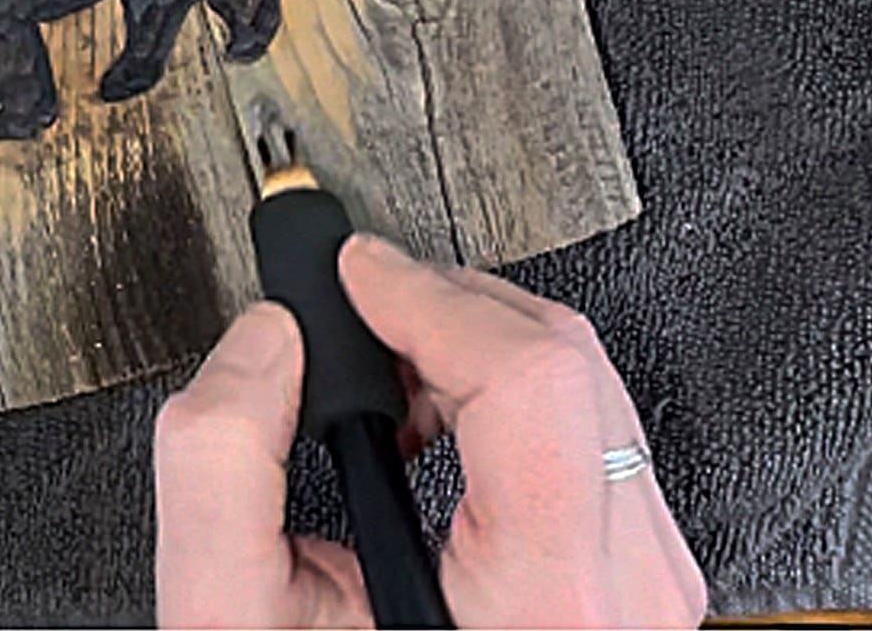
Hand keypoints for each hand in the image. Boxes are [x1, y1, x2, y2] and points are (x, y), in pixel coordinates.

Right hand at [155, 233, 705, 628]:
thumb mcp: (234, 617)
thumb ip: (222, 466)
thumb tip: (269, 342)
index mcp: (545, 601)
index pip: (527, 377)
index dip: (427, 295)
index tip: (357, 274)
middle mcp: (624, 589)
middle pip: (566, 363)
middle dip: (446, 306)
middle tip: (360, 311)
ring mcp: (649, 582)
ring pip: (590, 386)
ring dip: (478, 347)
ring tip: (389, 373)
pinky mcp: (644, 573)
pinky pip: (597, 432)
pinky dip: (512, 396)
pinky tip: (441, 422)